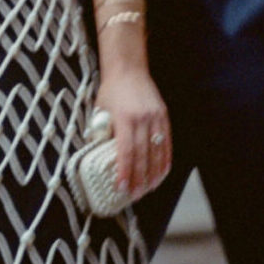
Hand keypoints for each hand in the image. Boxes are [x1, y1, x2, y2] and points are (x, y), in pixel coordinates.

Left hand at [97, 62, 172, 197]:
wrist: (128, 68)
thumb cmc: (111, 90)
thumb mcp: (100, 110)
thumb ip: (100, 131)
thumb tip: (97, 154)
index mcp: (124, 118)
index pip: (125, 151)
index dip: (124, 171)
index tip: (121, 187)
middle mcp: (142, 118)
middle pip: (142, 155)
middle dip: (139, 177)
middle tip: (135, 194)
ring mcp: (155, 117)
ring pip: (157, 151)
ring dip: (154, 172)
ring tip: (149, 188)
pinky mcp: (163, 115)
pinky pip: (166, 141)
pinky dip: (165, 158)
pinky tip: (162, 171)